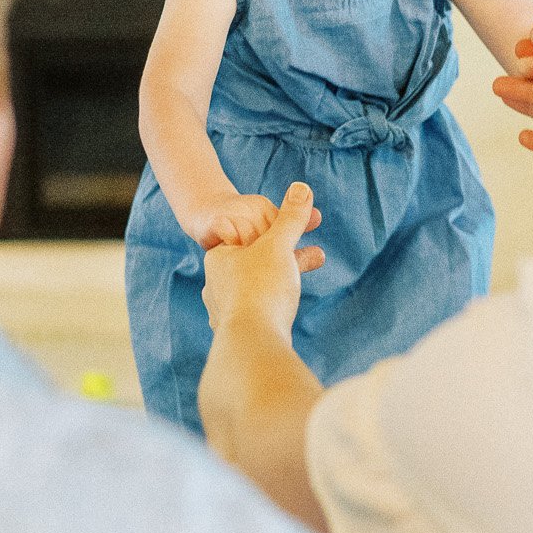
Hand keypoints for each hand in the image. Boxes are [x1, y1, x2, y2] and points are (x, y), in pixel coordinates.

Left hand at [201, 183, 324, 339]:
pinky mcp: (235, 336)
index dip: (280, 234)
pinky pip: (257, 312)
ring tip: (304, 285)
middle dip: (289, 259)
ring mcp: (223, 312)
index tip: (302, 234)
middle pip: (257, 264)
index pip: (250, 237)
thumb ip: (291, 217)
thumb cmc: (261, 288)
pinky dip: (274, 306)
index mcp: (219, 258)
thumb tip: (302, 187)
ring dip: (284, 283)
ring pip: (257, 290)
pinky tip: (283, 312)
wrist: (252, 345)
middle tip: (318, 257)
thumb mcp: (279, 244)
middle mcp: (215, 285)